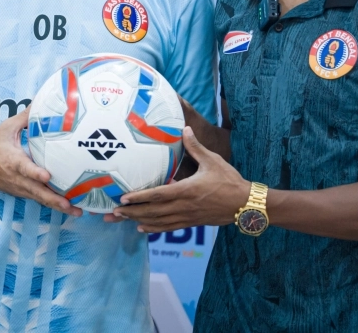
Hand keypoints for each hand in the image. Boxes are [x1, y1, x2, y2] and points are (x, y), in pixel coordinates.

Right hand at [0, 109, 81, 216]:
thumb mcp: (6, 128)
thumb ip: (25, 117)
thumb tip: (42, 102)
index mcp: (13, 161)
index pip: (25, 168)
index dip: (35, 173)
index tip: (47, 175)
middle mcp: (18, 179)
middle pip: (37, 192)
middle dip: (54, 199)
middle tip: (71, 205)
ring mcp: (21, 189)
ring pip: (41, 199)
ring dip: (58, 206)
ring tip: (78, 211)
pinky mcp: (24, 193)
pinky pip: (40, 200)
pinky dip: (54, 205)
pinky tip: (70, 208)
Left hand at [113, 126, 249, 232]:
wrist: (244, 204)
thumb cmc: (229, 181)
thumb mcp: (212, 160)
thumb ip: (196, 147)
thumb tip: (185, 129)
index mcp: (187, 190)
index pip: (158, 195)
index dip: (139, 197)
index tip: (123, 198)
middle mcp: (183, 206)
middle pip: (152, 211)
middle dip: (131, 212)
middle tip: (113, 212)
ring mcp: (186, 217)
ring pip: (158, 221)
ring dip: (138, 220)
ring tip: (121, 219)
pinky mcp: (191, 223)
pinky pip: (168, 227)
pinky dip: (153, 228)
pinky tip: (142, 228)